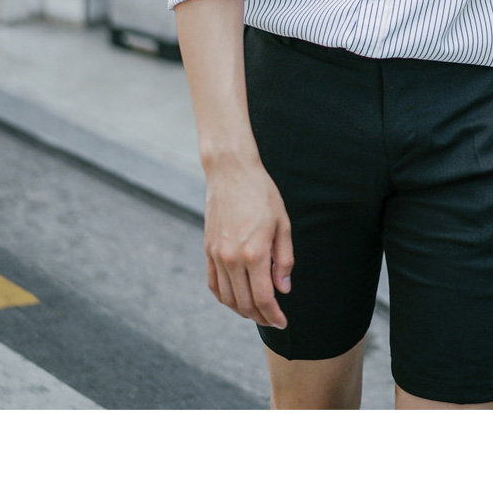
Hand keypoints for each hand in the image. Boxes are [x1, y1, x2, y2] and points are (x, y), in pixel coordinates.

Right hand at [204, 144, 293, 330]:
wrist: (230, 170)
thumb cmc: (261, 193)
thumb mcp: (282, 223)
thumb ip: (284, 259)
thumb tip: (283, 289)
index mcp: (254, 253)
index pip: (264, 298)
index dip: (274, 315)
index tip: (282, 322)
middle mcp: (232, 258)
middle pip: (245, 303)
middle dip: (261, 317)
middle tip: (273, 320)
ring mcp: (217, 255)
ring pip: (227, 298)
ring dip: (242, 311)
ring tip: (256, 312)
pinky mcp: (208, 250)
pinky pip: (213, 284)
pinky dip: (224, 298)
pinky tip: (235, 300)